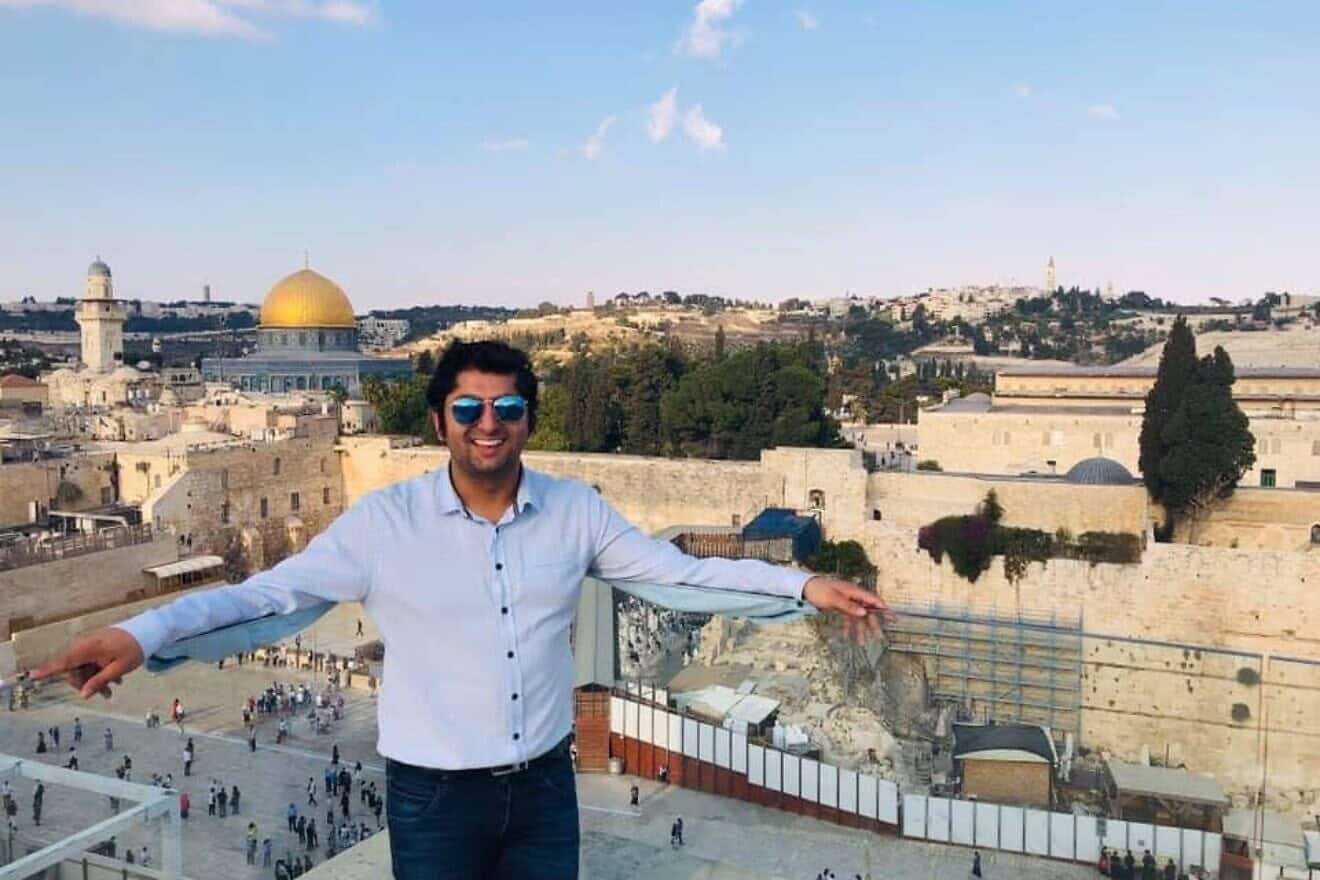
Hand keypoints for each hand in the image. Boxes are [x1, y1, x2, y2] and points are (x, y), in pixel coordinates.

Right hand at [30, 627, 144, 699]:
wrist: (147, 631)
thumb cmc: (134, 649)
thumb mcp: (119, 668)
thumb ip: (100, 681)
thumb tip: (83, 694)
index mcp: (89, 648)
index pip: (64, 661)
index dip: (48, 670)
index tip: (32, 675)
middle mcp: (85, 645)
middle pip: (74, 670)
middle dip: (86, 684)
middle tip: (106, 694)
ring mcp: (90, 645)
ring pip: (83, 667)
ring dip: (95, 680)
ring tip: (113, 691)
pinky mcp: (95, 646)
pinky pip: (90, 662)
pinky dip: (99, 672)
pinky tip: (116, 680)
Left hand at [802, 576, 895, 643]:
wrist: (805, 587)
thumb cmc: (820, 590)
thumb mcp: (834, 599)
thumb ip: (849, 606)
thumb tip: (864, 613)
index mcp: (854, 591)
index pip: (873, 600)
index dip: (883, 609)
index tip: (892, 617)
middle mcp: (853, 596)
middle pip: (867, 611)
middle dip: (872, 624)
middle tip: (878, 637)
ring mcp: (847, 601)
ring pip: (857, 617)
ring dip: (860, 629)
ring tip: (862, 643)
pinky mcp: (840, 606)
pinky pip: (847, 618)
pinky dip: (848, 627)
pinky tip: (846, 637)